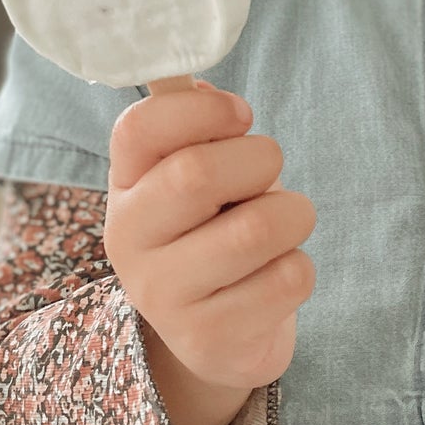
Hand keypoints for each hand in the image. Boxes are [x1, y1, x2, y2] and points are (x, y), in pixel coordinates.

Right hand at [105, 81, 316, 390]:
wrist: (219, 338)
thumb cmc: (215, 234)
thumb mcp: (194, 179)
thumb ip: (196, 130)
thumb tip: (199, 85)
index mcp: (124, 187)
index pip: (138, 128)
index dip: (201, 109)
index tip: (240, 116)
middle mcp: (129, 242)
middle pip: (197, 174)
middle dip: (259, 160)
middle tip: (268, 173)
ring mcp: (164, 297)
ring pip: (255, 230)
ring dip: (293, 215)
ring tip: (284, 226)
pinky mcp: (209, 339)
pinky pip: (286, 279)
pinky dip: (300, 267)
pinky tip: (277, 276)